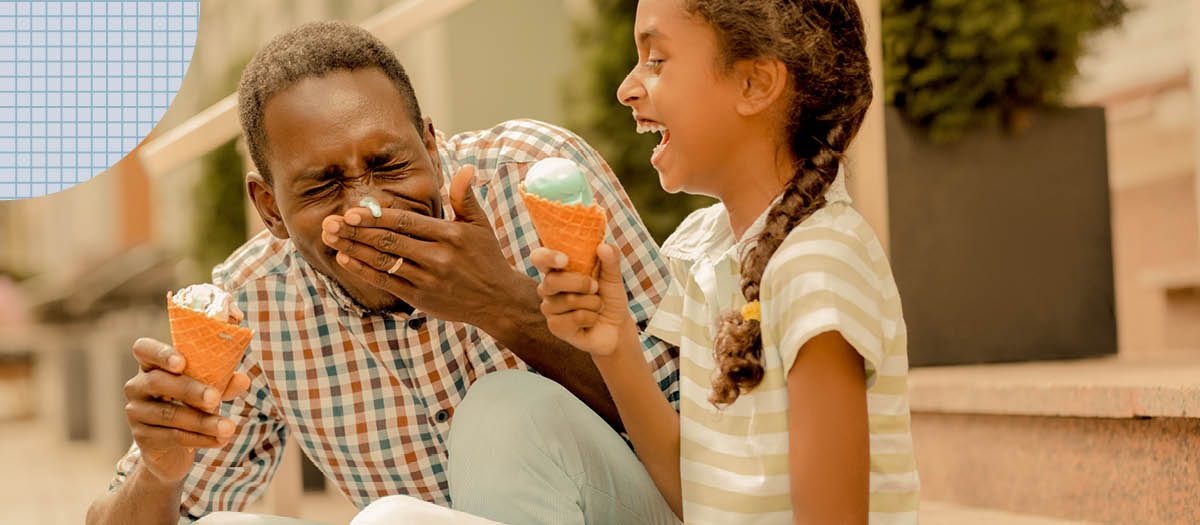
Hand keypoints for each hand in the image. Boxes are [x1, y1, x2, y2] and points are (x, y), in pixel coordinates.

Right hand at [122, 338, 249, 482]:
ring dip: (203, 421)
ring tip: (228, 427)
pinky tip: (219, 440)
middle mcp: (137, 386)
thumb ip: (222, 382)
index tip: (182, 362)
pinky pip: (173, 436)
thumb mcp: (206, 389)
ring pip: (170, 414)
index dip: (161, 353)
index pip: (144, 349)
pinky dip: (200, 438)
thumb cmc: (190, 405)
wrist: (173, 448)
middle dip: (189, 390)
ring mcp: (136, 412)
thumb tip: (243, 380)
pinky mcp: (142, 438)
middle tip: (215, 399)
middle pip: (158, 382)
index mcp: (152, 365)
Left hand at [321, 165, 529, 327]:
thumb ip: (465, 196)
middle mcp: (437, 257)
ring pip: (383, 261)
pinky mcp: (421, 297)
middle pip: (389, 241)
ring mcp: (427, 279)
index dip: (376, 217)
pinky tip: (346, 259)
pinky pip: (386, 282)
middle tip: (329, 222)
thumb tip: (465, 168)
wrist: (498, 300)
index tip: (351, 211)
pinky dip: (363, 271)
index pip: (406, 222)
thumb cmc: (486, 257)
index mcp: (449, 234)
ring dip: (353, 249)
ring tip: (330, 238)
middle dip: (356, 231)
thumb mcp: (479, 224)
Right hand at [531, 243, 631, 355]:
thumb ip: (610, 260)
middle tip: (595, 287)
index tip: (564, 260)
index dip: (547, 257)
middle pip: (552, 281)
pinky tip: (592, 320)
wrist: (616, 326)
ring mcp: (550, 308)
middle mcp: (548, 287)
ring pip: (568, 300)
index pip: (540, 258)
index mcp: (558, 270)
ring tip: (597, 306)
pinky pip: (575, 318)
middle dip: (581, 283)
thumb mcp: (613, 276)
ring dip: (592, 303)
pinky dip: (591, 317)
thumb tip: (604, 246)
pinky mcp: (555, 327)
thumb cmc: (609, 297)